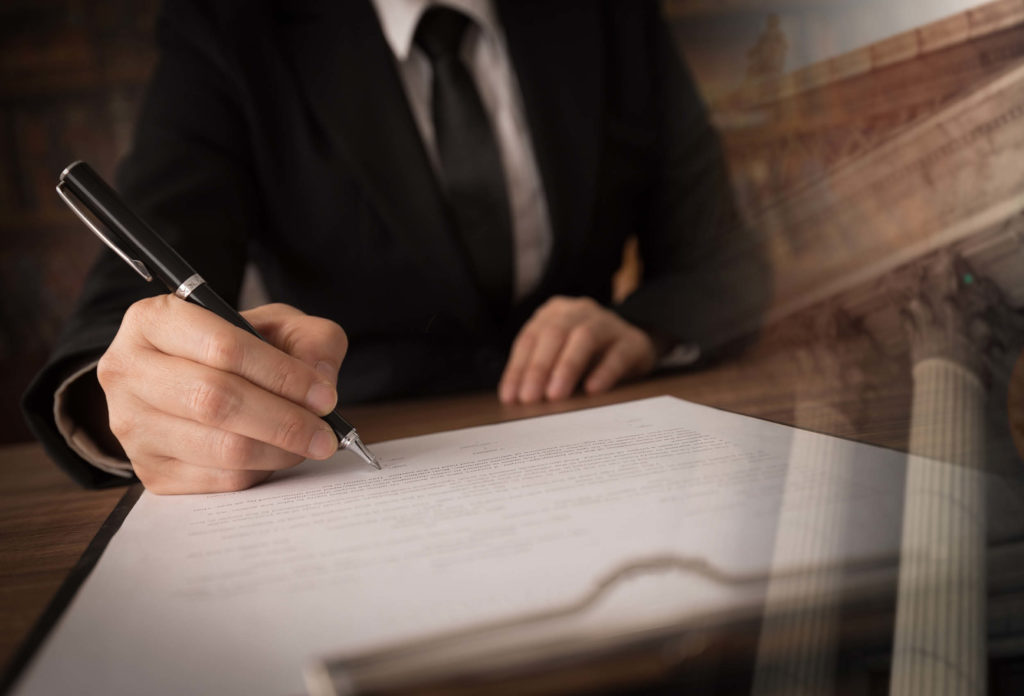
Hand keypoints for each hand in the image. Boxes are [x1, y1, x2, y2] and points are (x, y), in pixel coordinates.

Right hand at [97, 298, 347, 493]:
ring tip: (309, 443)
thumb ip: (311, 340)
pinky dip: (260, 471)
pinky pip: (219, 480)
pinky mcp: (150, 470)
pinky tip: (276, 454)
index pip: (222, 348)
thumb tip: (321, 382)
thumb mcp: (277, 325)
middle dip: (285, 421)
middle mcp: (128, 371)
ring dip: (279, 450)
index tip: (324, 396)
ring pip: (220, 447)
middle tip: (326, 433)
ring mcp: (132, 426)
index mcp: (153, 320)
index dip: (282, 375)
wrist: (193, 380)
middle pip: (215, 401)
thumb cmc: (237, 348)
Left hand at [498, 296, 657, 403]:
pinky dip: (604, 372)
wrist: (633, 348)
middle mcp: (579, 312)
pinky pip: (618, 354)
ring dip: (566, 367)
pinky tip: (592, 390)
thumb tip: (516, 399)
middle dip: (538, 368)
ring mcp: (608, 322)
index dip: (518, 368)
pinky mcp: (633, 341)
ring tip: (555, 396)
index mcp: (554, 313)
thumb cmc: (586, 356)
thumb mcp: (558, 357)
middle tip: (530, 398)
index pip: (530, 339)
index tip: (510, 397)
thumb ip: (539, 372)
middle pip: (554, 334)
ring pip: (584, 338)